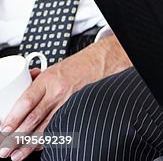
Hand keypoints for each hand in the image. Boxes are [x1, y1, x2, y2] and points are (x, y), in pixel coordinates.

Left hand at [0, 38, 129, 159]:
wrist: (102, 63)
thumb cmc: (77, 65)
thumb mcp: (52, 68)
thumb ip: (33, 81)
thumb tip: (17, 89)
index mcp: (48, 80)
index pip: (26, 102)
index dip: (13, 119)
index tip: (3, 130)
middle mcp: (58, 92)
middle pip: (33, 119)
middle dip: (16, 137)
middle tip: (4, 149)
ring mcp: (69, 103)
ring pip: (46, 127)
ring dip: (29, 144)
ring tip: (17, 155)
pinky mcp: (77, 110)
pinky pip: (60, 128)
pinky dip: (47, 140)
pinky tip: (37, 148)